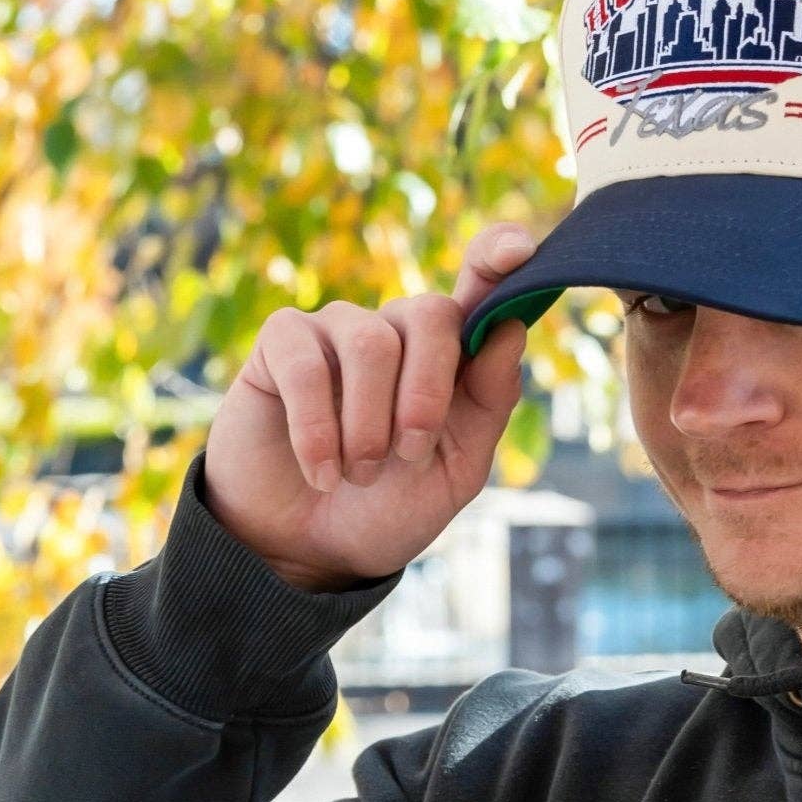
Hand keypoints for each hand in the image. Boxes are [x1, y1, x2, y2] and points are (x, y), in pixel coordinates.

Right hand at [198, 224, 538, 590]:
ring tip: (358, 474)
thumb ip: (489, 403)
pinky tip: (321, 472)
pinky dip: (318, 429)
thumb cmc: (389, 506)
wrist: (312, 550)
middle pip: (432, 315)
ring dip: (369, 425)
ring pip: (371, 344)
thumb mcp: (457, 468)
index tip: (519, 250)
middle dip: (427, 396)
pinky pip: (307, 363)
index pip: (478, 286)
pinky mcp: (281, 343)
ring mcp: (337, 329)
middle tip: (408, 455)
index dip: (497, 258)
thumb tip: (510, 328)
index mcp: (449, 356)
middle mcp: (396, 329)